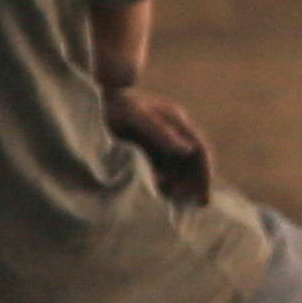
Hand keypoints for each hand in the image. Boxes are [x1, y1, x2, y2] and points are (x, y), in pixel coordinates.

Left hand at [109, 85, 215, 204]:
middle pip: (192, 161)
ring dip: (180, 184)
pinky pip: (162, 168)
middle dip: (195, 183)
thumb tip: (187, 150)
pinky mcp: (145, 148)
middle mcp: (172, 131)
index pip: (199, 150)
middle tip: (195, 204)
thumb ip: (161, 132)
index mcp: (176, 121)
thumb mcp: (137, 116)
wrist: (96, 98)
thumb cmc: (116, 105)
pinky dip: (164, 182)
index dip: (205, 174)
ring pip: (178, 167)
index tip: (204, 197)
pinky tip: (159, 193)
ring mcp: (159, 140)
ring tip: (175, 201)